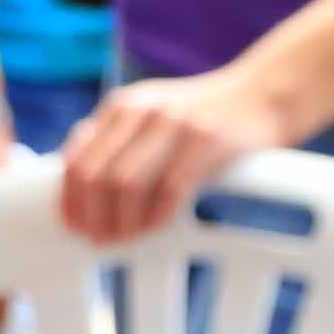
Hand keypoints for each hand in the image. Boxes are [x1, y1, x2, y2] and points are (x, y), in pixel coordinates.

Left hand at [57, 67, 298, 241]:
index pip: (77, 158)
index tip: (72, 227)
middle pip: (95, 175)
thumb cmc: (204, 116)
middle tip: (98, 240)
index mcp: (122, 106)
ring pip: (124, 184)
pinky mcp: (205, 140)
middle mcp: (142, 110)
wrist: (263, 94)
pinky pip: (168, 188)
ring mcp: (174, 123)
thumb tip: (78, 188)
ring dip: (120, 221)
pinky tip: (156, 228)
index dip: (69, 199)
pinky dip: (156, 215)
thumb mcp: (153, 114)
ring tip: (124, 239)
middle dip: (91, 215)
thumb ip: (118, 139)